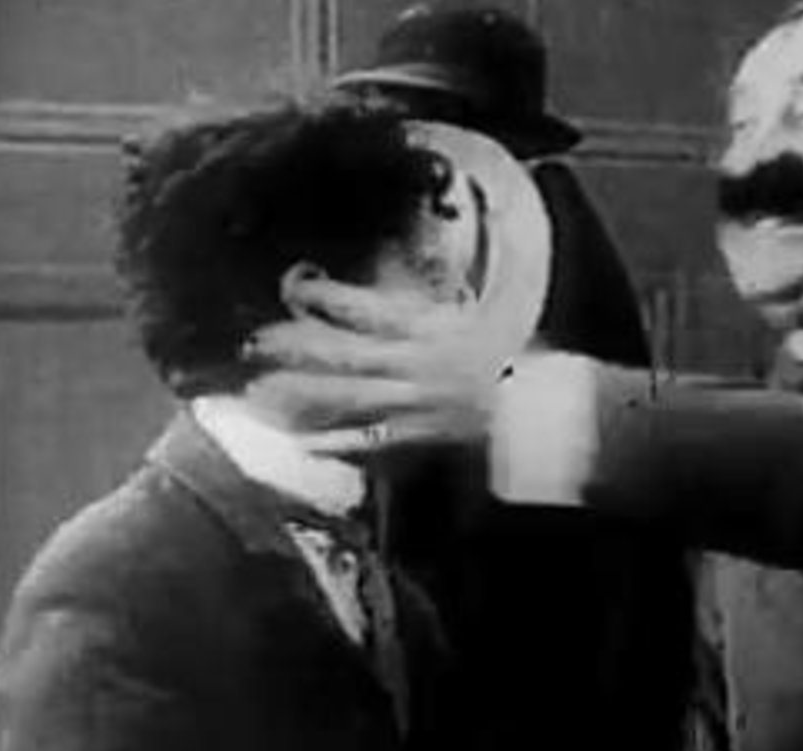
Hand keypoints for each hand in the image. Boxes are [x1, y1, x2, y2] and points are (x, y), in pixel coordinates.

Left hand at [246, 267, 522, 455]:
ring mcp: (417, 402)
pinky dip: (338, 442)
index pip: (370, 309)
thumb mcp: (483, 312)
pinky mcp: (421, 435)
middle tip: (256, 341)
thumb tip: (418, 257)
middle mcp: (418, 362)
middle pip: (347, 352)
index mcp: (433, 327)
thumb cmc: (517, 355)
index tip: (295, 285)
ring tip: (261, 389)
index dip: (328, 297)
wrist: (546, 406)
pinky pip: (373, 439)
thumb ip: (444, 293)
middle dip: (299, 345)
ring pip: (350, 395)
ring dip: (305, 393)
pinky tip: (303, 442)